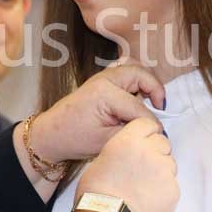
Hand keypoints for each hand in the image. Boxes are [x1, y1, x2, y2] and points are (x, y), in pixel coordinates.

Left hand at [31, 63, 165, 163]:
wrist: (51, 134)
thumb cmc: (74, 138)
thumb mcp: (105, 141)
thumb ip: (131, 133)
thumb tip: (152, 130)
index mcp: (105, 93)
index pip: (138, 106)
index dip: (151, 122)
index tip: (158, 134)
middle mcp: (105, 79)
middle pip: (141, 74)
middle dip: (155, 89)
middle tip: (160, 108)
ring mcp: (103, 77)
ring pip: (135, 70)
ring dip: (146, 83)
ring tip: (150, 103)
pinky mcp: (103, 81)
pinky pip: (127, 74)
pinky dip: (137, 82)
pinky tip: (138, 100)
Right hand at [77, 117, 178, 211]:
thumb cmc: (97, 192)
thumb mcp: (102, 158)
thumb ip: (122, 148)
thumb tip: (131, 151)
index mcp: (130, 140)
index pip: (148, 124)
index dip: (145, 133)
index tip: (143, 141)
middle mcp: (150, 151)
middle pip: (162, 142)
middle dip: (155, 152)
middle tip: (142, 167)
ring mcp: (164, 170)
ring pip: (169, 163)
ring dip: (160, 171)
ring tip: (143, 186)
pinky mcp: (173, 189)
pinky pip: (172, 184)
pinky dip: (163, 190)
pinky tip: (148, 198)